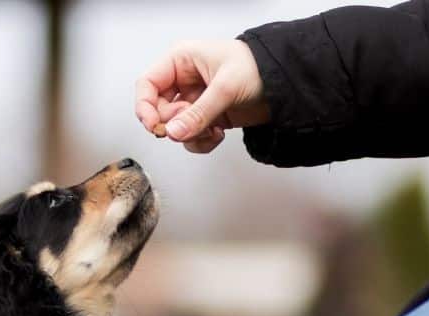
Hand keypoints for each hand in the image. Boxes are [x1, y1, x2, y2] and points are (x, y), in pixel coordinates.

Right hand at [135, 40, 269, 153]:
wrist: (283, 85)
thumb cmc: (256, 69)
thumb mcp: (225, 89)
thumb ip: (198, 114)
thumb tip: (173, 133)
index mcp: (181, 61)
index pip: (148, 85)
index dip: (145, 107)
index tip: (155, 127)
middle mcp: (184, 81)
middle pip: (159, 111)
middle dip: (176, 125)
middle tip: (192, 126)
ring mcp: (194, 101)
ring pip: (175, 128)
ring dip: (192, 135)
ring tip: (212, 130)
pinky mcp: (206, 118)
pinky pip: (191, 137)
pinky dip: (202, 141)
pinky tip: (218, 134)